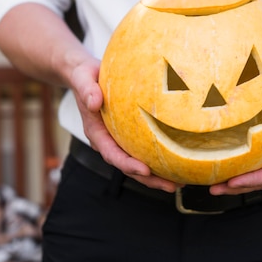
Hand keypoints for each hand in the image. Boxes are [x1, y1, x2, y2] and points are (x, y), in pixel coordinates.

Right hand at [70, 58, 180, 192]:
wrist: (84, 74)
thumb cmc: (84, 77)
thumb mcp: (83, 79)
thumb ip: (87, 90)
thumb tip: (94, 102)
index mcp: (96, 132)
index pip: (112, 153)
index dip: (128, 164)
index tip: (145, 170)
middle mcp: (107, 140)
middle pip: (127, 165)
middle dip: (148, 179)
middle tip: (171, 186)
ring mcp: (117, 138)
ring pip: (136, 161)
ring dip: (155, 175)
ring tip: (178, 183)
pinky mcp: (126, 132)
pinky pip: (141, 148)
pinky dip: (156, 158)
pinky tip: (175, 161)